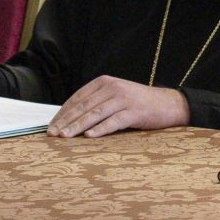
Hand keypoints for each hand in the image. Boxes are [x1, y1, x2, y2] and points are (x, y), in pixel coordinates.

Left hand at [47, 76, 190, 137]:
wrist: (168, 104)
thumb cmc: (138, 103)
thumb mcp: (115, 96)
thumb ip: (96, 102)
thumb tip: (70, 119)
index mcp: (104, 82)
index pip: (77, 98)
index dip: (62, 113)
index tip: (51, 126)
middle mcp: (112, 87)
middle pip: (83, 106)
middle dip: (65, 121)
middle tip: (52, 134)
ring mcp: (124, 99)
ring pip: (95, 114)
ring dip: (78, 126)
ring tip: (65, 137)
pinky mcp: (135, 112)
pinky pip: (114, 121)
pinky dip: (100, 129)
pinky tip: (89, 137)